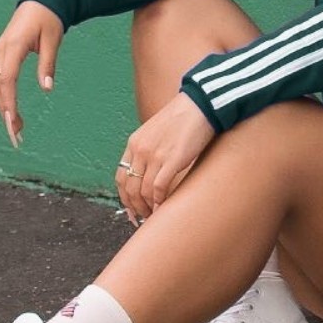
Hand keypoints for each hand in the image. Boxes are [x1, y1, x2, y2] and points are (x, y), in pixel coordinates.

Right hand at [0, 1, 64, 147]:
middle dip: (5, 111)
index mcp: (13, 46)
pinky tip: (13, 111)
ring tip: (16, 128)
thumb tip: (47, 88)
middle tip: (16, 134)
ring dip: (4, 107)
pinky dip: (5, 96)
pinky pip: (1, 79)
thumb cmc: (49, 19)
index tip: (12, 121)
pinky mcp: (4, 55)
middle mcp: (2, 51)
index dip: (8, 102)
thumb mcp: (53, 40)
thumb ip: (48, 64)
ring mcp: (1, 53)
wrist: (42, 1)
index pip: (7, 79)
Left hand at [116, 92, 215, 221]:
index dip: (124, 196)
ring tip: (153, 215)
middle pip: (129, 187)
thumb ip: (150, 148)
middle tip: (141, 218)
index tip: (131, 209)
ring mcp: (155, 155)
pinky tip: (162, 207)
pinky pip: (158, 188)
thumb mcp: (157, 131)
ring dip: (147, 207)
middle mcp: (140, 150)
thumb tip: (152, 170)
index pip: (121, 176)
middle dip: (134, 207)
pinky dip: (158, 201)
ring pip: (143, 190)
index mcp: (134, 143)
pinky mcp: (172, 160)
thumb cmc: (184, 117)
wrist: (200, 105)